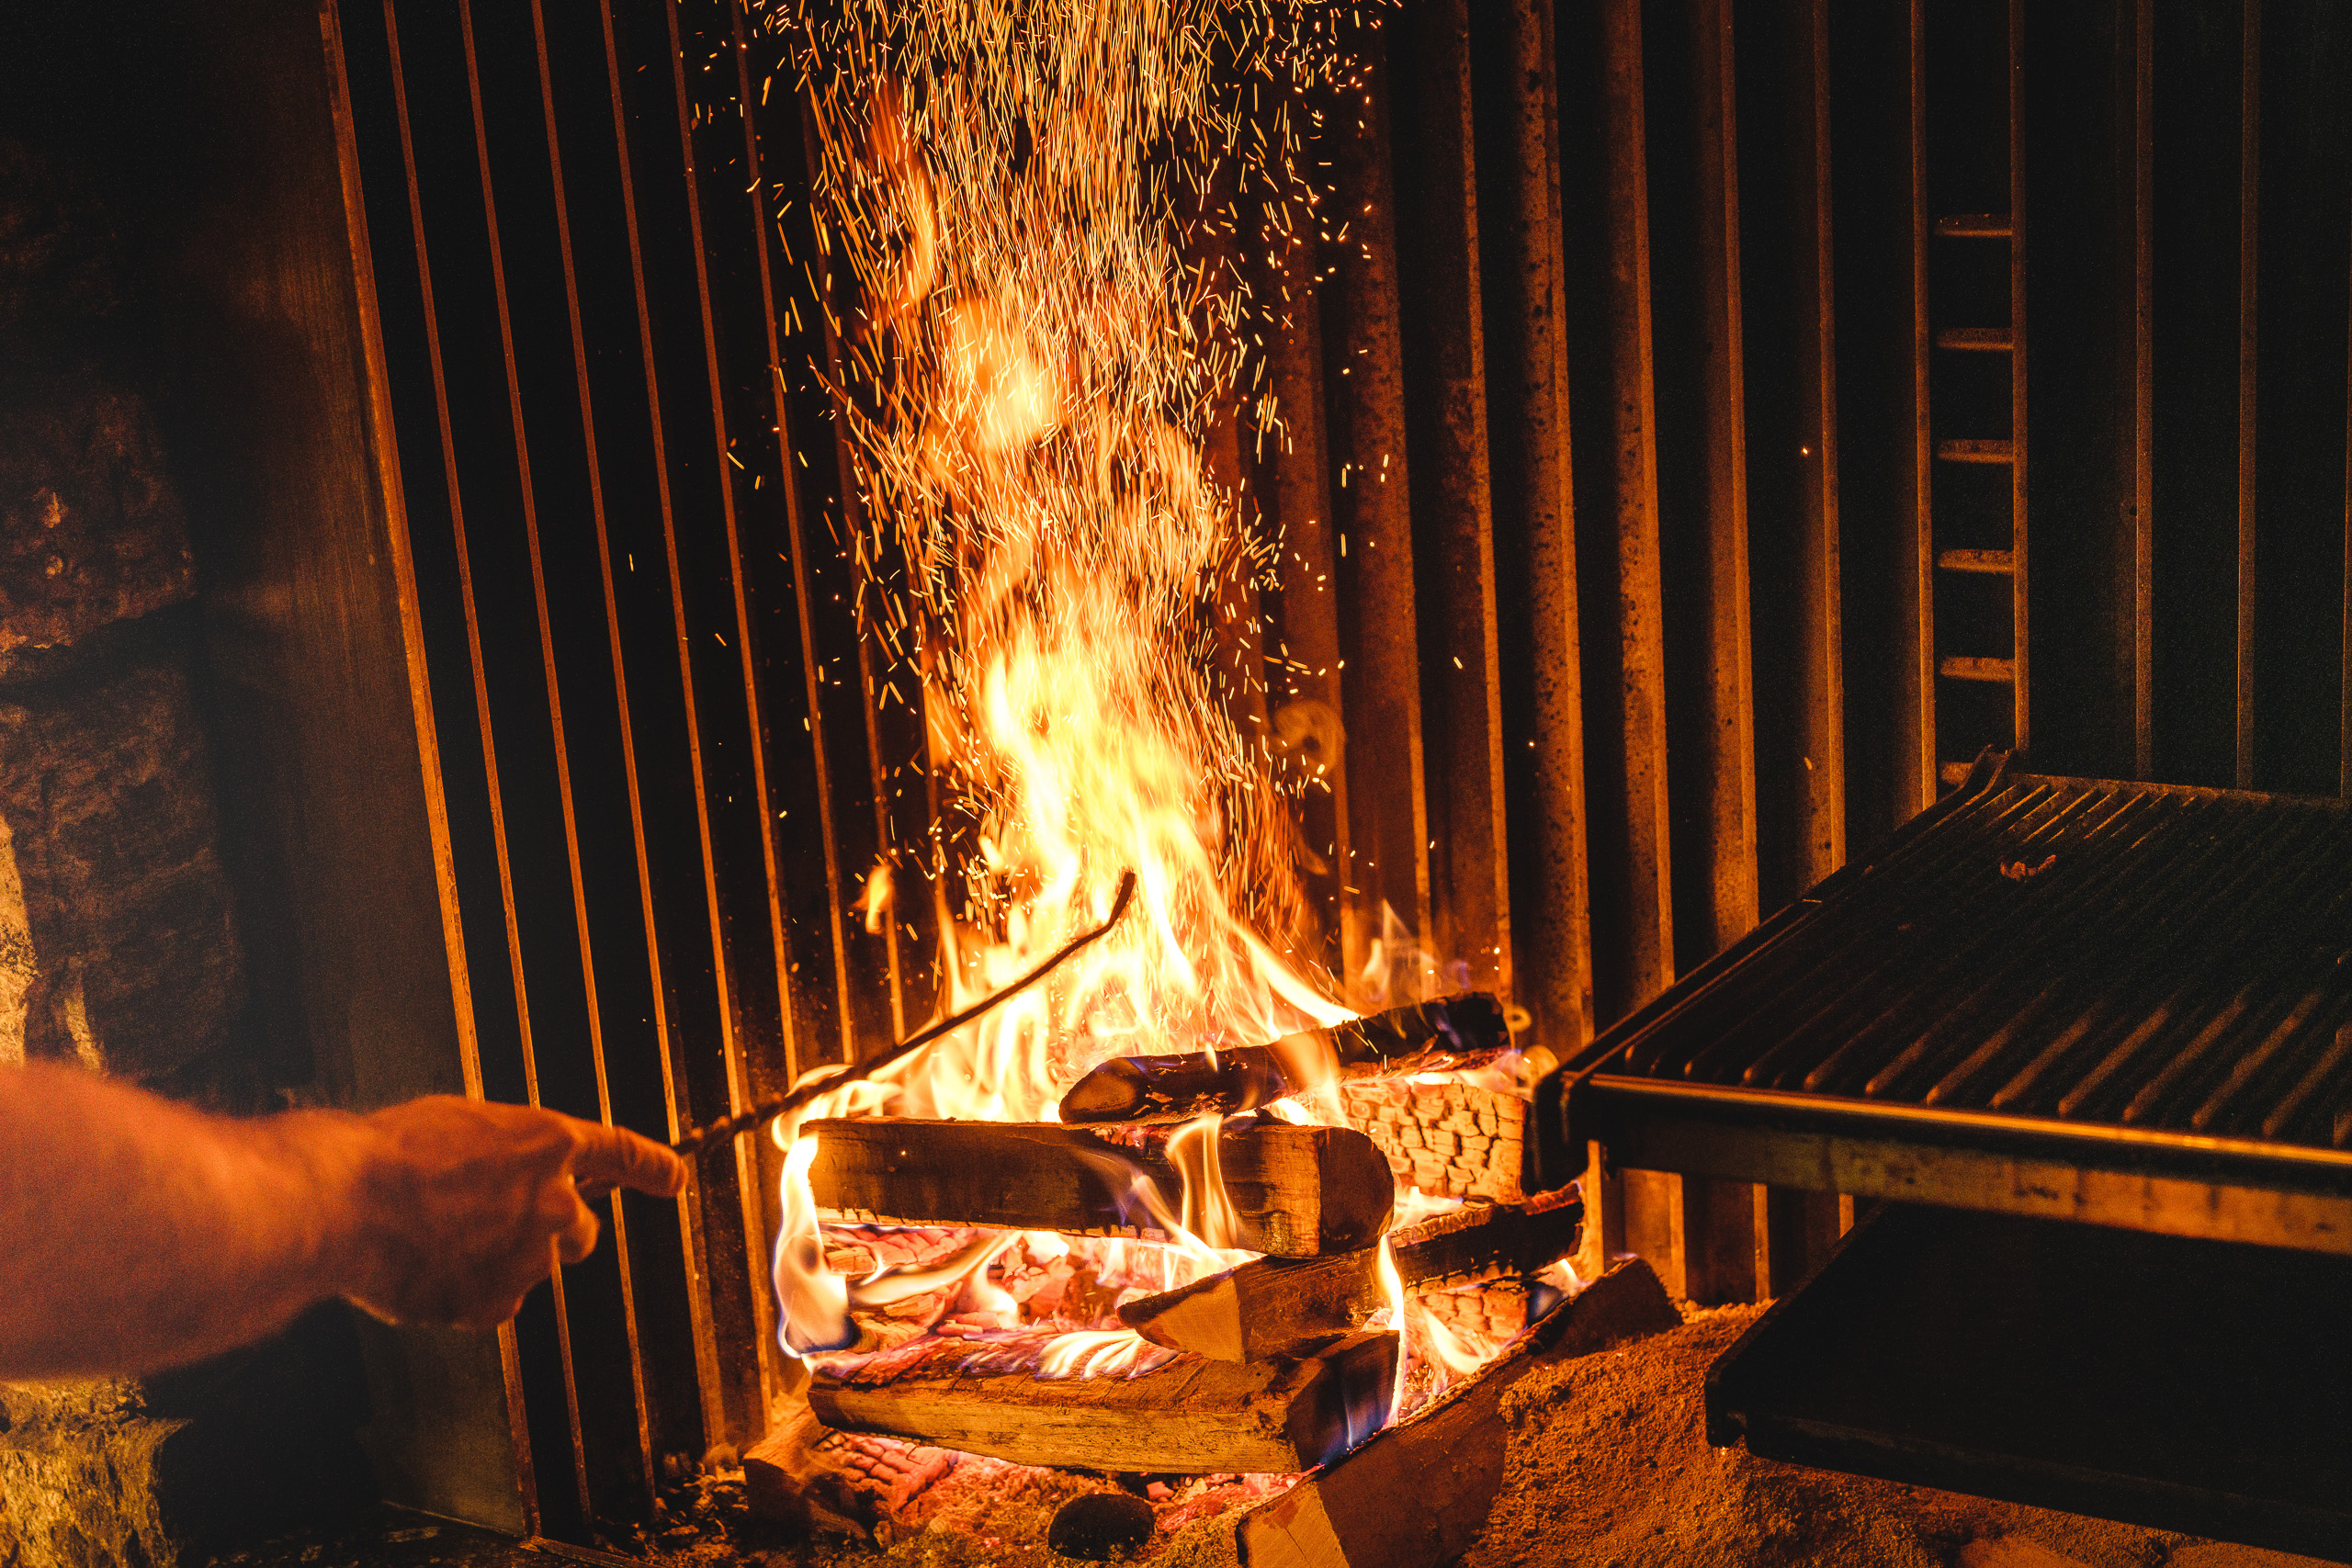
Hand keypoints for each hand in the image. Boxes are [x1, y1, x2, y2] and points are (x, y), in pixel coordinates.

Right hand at [334, 1097, 687, 1329]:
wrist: (345, 1202)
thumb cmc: (390, 1154)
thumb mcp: (463, 1127)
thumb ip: (506, 1157)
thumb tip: (508, 1183)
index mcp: (549, 1143)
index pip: (622, 1154)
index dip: (652, 1168)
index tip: (674, 1177)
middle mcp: (556, 1201)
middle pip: (580, 1232)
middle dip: (549, 1232)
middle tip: (490, 1223)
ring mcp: (532, 1257)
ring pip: (532, 1268)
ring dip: (499, 1260)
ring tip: (436, 1240)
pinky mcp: (499, 1302)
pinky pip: (496, 1301)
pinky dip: (470, 1293)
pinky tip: (429, 1271)